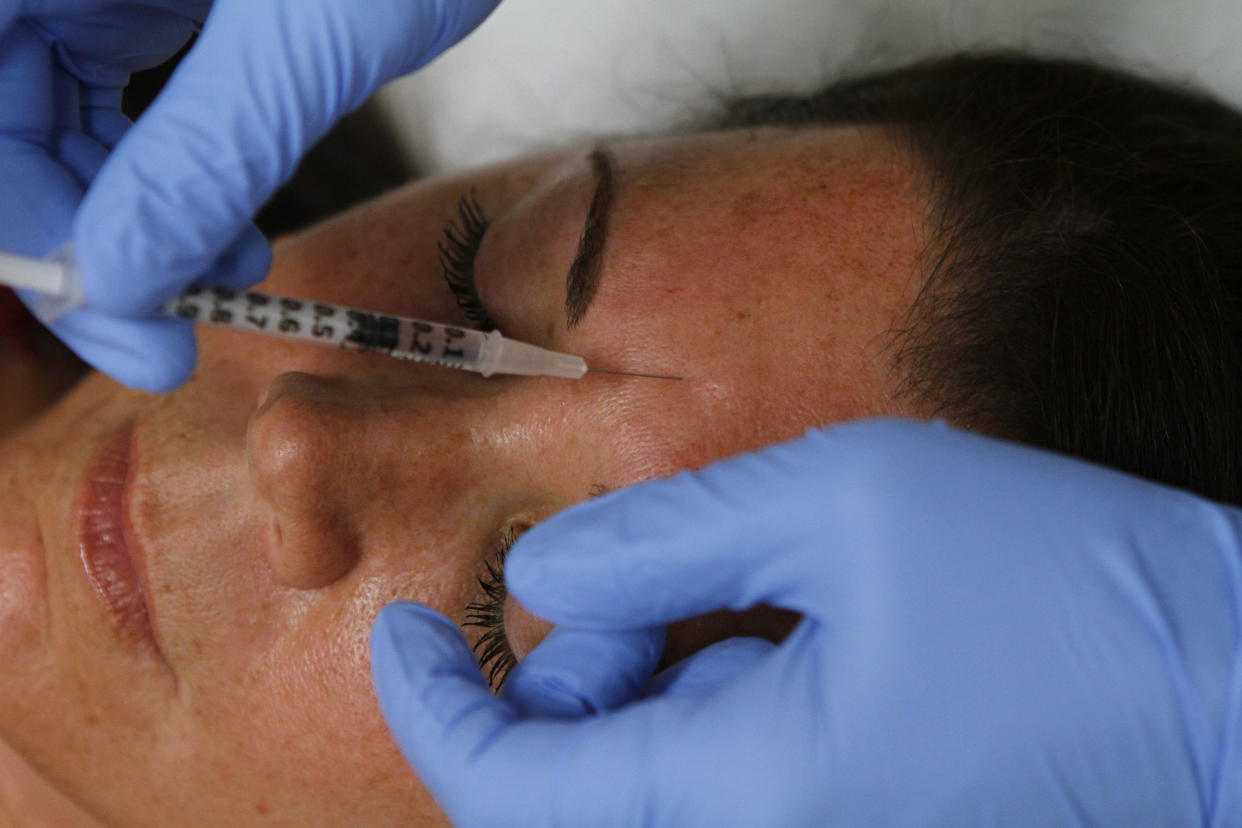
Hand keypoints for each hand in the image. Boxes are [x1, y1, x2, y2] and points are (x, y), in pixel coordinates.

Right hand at [0, 0, 499, 389]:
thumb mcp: (308, 37)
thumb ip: (207, 156)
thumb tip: (118, 283)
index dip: (28, 226)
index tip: (115, 319)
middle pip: (6, 117)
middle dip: (91, 240)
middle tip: (169, 339)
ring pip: (57, 121)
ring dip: (138, 222)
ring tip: (229, 282)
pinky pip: (118, 103)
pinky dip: (173, 178)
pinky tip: (232, 234)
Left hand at [372, 418, 1241, 825]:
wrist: (1218, 681)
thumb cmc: (1053, 583)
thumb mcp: (841, 504)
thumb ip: (666, 537)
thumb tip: (541, 571)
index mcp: (744, 795)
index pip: (509, 790)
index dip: (429, 708)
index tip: (394, 627)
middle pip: (572, 785)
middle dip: (566, 669)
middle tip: (651, 571)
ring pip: (643, 781)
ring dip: (639, 682)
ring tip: (737, 586)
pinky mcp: (841, 822)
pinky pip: (715, 780)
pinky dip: (697, 705)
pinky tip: (770, 629)